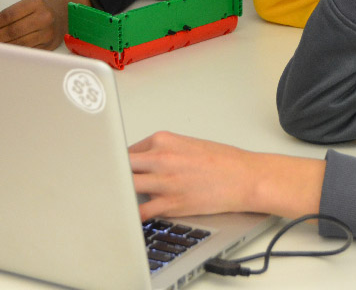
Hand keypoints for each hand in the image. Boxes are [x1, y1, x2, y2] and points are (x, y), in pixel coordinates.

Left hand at [0, 0, 71, 49]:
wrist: (66, 12)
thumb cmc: (43, 7)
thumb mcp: (30, 2)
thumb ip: (13, 14)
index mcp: (36, 4)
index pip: (9, 15)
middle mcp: (43, 18)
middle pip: (13, 31)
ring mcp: (48, 33)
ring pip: (19, 43)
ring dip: (3, 46)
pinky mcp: (49, 46)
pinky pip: (28, 51)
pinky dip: (15, 52)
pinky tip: (7, 51)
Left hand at [129, 131, 324, 220]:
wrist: (245, 177)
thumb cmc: (222, 160)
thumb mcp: (187, 143)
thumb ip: (162, 150)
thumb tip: (142, 160)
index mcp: (164, 140)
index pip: (127, 150)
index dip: (120, 162)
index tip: (115, 169)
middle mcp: (161, 158)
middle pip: (121, 166)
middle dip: (115, 174)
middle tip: (111, 183)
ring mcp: (165, 181)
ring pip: (127, 187)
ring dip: (122, 193)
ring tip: (120, 199)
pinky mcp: (172, 203)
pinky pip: (142, 211)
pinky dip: (135, 214)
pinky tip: (133, 215)